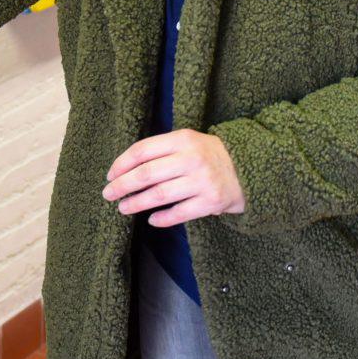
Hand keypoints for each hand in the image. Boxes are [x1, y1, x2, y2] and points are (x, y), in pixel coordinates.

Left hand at [105, 130, 245, 227]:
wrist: (249, 168)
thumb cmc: (209, 155)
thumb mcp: (188, 142)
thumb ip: (161, 150)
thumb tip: (125, 169)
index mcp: (183, 139)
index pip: (142, 150)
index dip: (121, 164)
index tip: (110, 175)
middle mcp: (191, 159)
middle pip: (146, 174)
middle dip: (122, 186)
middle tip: (108, 194)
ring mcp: (202, 181)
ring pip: (159, 195)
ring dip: (136, 203)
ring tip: (123, 208)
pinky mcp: (211, 202)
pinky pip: (179, 213)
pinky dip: (162, 218)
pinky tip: (152, 220)